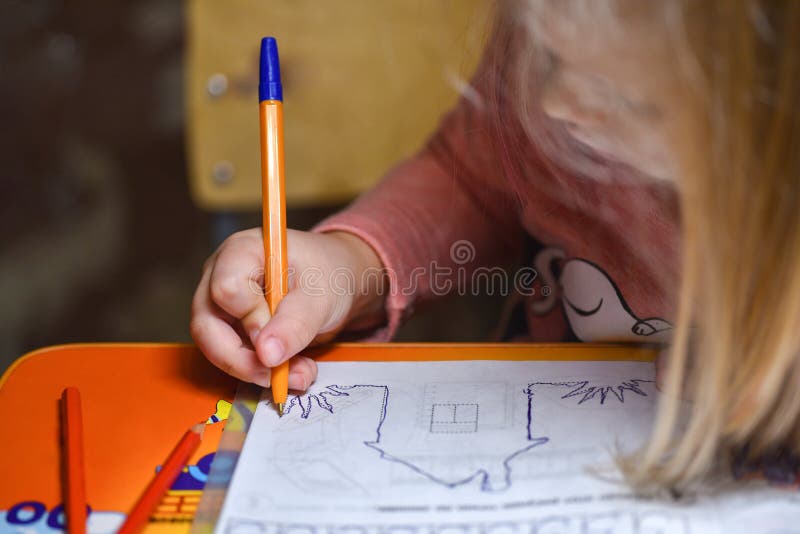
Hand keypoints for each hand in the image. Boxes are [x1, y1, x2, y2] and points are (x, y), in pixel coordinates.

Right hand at [191, 228, 385, 389]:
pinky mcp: (229, 328)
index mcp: (240, 252)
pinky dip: (262, 372)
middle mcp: (220, 276)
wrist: (336, 281)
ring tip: (299, 374)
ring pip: (215, 348)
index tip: (279, 336)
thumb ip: (296, 322)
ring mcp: (220, 304)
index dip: (251, 319)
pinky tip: (293, 371)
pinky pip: (232, 357)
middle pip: (207, 325)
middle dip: (243, 359)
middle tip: (280, 376)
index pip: (226, 289)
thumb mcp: (322, 295)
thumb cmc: (328, 273)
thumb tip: (267, 355)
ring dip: (255, 371)